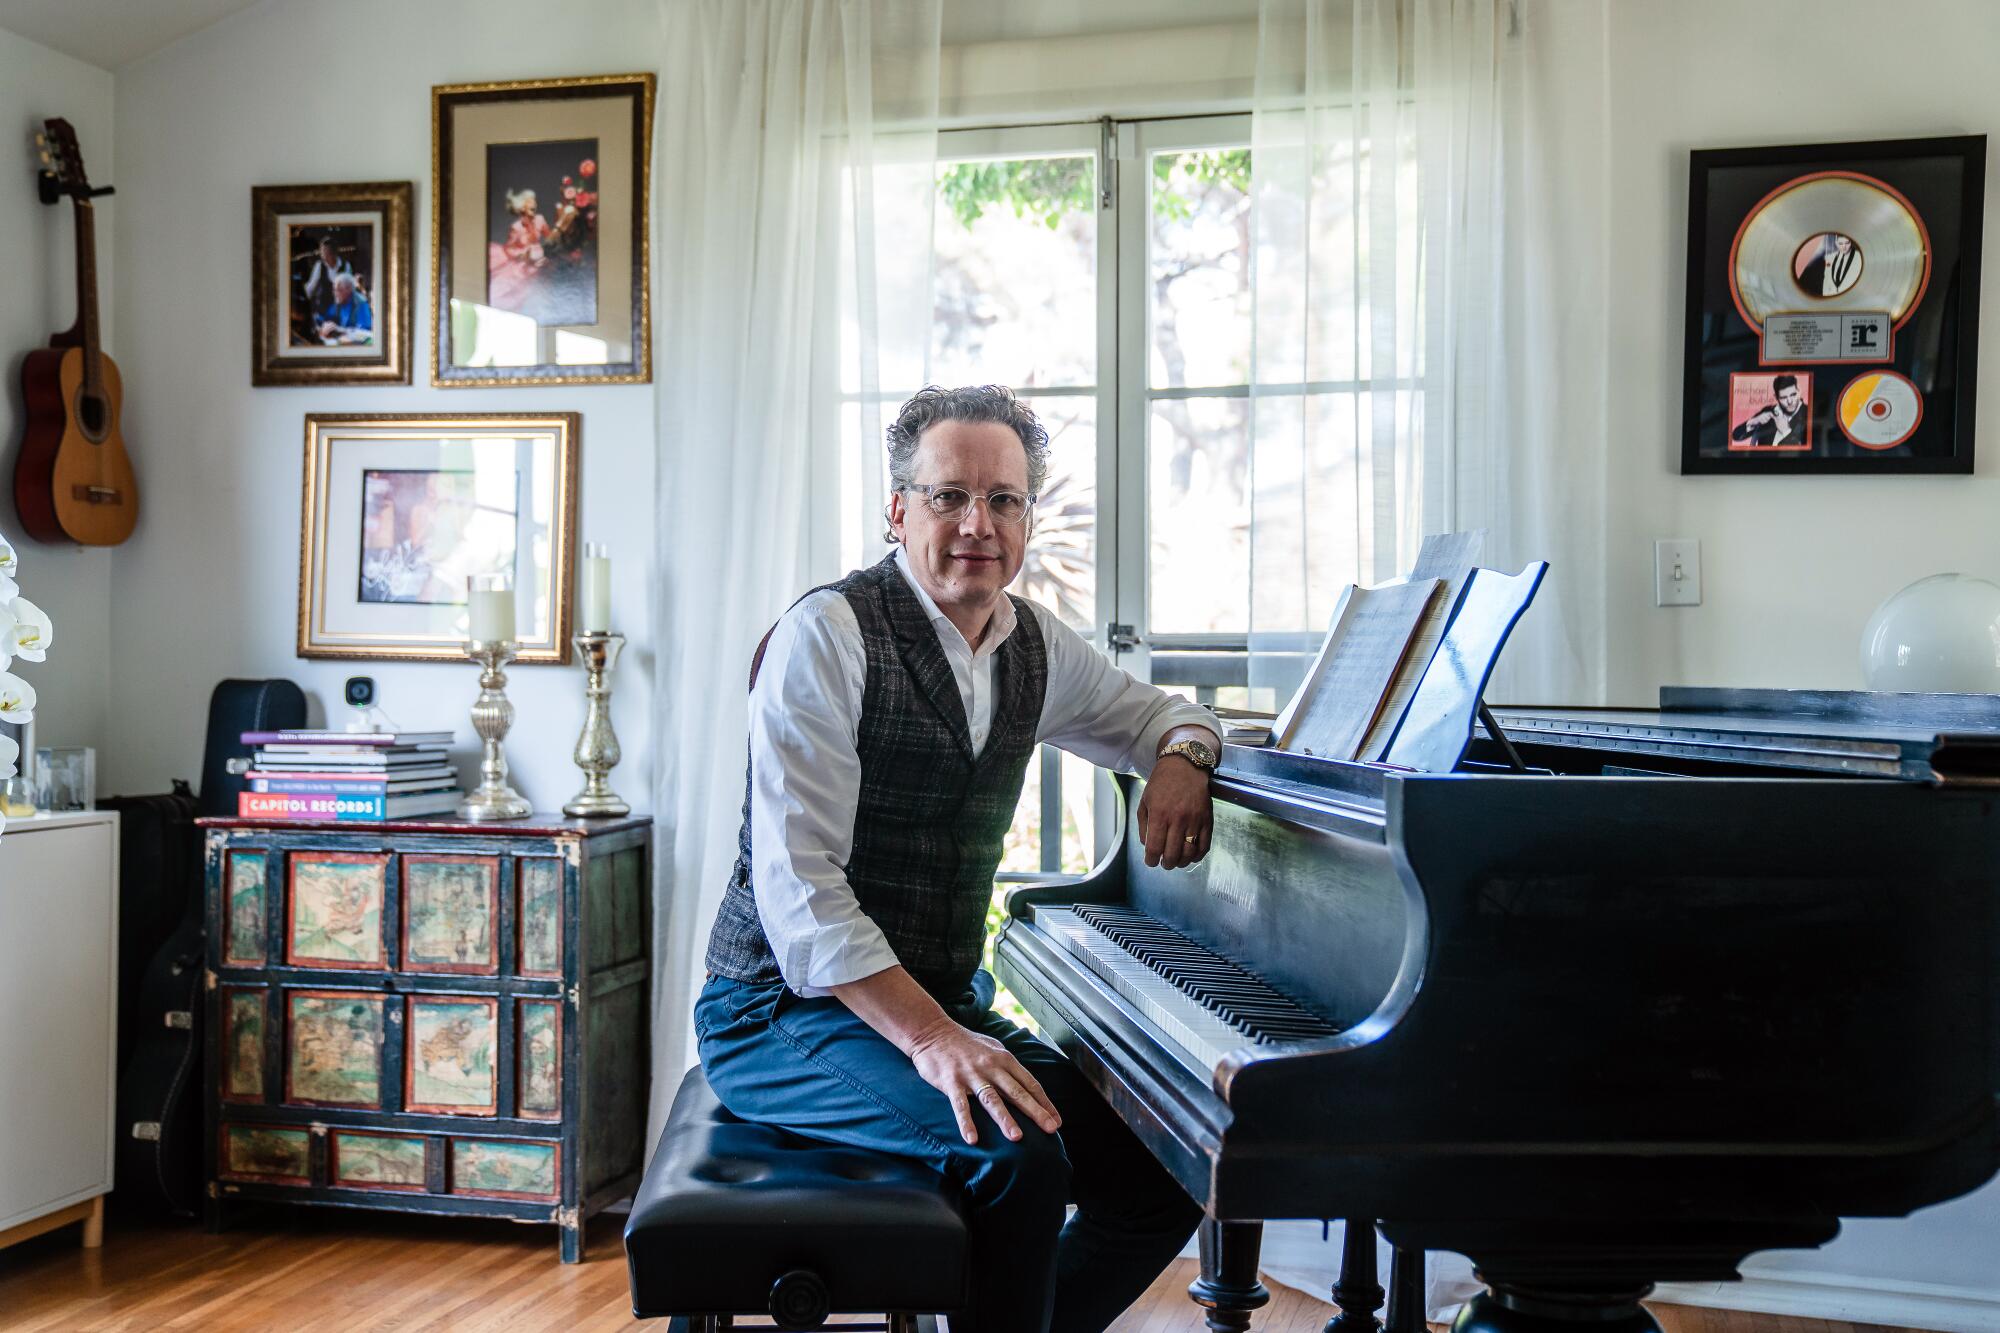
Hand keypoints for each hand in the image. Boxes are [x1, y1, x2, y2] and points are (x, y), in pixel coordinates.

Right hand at [907, 1018, 1061, 1145]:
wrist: (932, 1031)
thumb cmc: (965, 1043)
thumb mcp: (992, 1048)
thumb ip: (1008, 1066)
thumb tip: (1025, 1085)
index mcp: (1004, 1059)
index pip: (1030, 1083)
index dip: (1044, 1103)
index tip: (1056, 1121)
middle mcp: (991, 1066)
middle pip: (1017, 1092)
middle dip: (1035, 1111)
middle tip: (1050, 1129)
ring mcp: (971, 1074)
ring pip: (992, 1099)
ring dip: (1005, 1118)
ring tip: (1017, 1137)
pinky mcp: (951, 1081)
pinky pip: (960, 1105)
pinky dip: (966, 1122)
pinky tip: (972, 1139)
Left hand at [1138, 754, 1213, 869]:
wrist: (1185, 766)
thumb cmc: (1161, 784)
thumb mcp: (1144, 801)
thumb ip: (1144, 826)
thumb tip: (1147, 846)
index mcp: (1159, 814)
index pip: (1155, 847)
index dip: (1151, 860)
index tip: (1150, 862)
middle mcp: (1178, 819)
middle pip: (1172, 854)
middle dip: (1166, 864)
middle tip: (1164, 863)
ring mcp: (1195, 820)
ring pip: (1189, 852)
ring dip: (1182, 862)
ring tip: (1176, 861)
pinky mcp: (1207, 819)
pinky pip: (1205, 845)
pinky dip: (1198, 855)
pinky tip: (1191, 856)